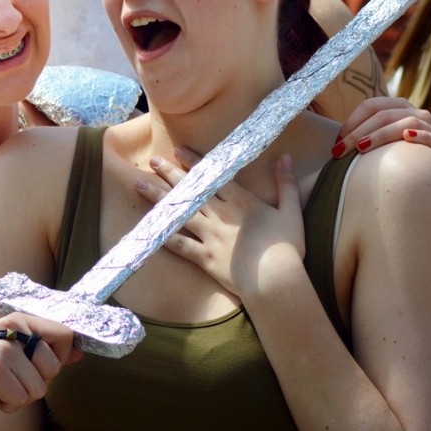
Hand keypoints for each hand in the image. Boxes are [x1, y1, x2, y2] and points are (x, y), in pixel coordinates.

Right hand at [0, 313, 80, 416]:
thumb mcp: (11, 349)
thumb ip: (44, 349)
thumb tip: (79, 352)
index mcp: (20, 320)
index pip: (65, 334)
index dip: (59, 358)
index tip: (38, 367)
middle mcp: (14, 329)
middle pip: (53, 367)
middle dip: (35, 383)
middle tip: (10, 379)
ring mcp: (4, 349)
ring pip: (38, 388)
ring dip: (19, 396)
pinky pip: (20, 399)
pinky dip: (6, 405)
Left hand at [135, 148, 304, 297]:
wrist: (275, 280)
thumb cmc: (286, 247)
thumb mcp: (291, 211)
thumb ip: (286, 184)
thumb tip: (287, 157)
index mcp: (241, 202)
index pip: (214, 177)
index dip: (195, 162)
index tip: (178, 150)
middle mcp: (221, 215)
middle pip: (192, 190)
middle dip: (170, 173)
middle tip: (153, 160)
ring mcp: (210, 236)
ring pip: (180, 212)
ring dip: (159, 198)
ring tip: (139, 185)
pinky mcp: (204, 257)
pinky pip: (180, 245)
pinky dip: (164, 235)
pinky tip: (148, 227)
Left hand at [333, 96, 430, 165]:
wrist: (427, 172)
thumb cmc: (395, 156)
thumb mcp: (379, 140)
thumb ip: (363, 135)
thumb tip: (334, 146)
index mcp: (397, 106)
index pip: (371, 105)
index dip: (351, 122)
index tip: (337, 142)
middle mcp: (414, 111)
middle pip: (383, 115)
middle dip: (358, 132)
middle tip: (340, 151)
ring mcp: (429, 126)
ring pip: (405, 123)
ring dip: (381, 135)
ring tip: (362, 147)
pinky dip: (419, 137)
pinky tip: (406, 139)